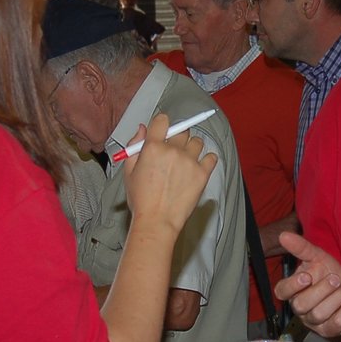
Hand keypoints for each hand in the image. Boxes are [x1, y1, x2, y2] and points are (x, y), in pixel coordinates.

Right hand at [121, 113, 216, 230]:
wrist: (157, 221)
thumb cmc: (142, 200)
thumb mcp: (129, 171)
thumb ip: (134, 146)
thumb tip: (142, 129)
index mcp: (153, 147)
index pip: (163, 121)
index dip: (162, 125)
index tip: (164, 131)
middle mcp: (173, 150)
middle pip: (182, 130)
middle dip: (177, 138)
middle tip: (173, 151)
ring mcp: (189, 161)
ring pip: (197, 142)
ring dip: (192, 148)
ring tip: (186, 162)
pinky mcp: (202, 173)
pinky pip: (211, 157)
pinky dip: (207, 160)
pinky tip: (199, 166)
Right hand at [274, 231, 340, 339]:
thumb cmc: (327, 273)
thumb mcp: (316, 257)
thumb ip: (301, 247)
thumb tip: (283, 235)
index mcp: (292, 290)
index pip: (282, 292)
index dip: (293, 286)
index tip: (307, 276)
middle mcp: (300, 308)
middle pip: (302, 305)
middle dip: (322, 290)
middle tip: (335, 279)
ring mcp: (314, 322)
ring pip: (321, 314)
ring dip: (338, 298)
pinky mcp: (330, 331)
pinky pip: (338, 324)